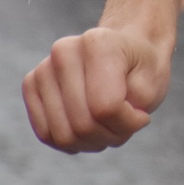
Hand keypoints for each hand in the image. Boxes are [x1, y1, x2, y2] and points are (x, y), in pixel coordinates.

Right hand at [23, 25, 168, 152]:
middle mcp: (64, 51)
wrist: (127, 51)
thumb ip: (127, 114)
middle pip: (82, 124)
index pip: (105, 107)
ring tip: (108, 125)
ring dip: (91, 141)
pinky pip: (46, 134)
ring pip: (62, 135)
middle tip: (125, 123)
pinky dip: (71, 141)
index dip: (128, 122)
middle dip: (109, 135)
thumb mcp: (152, 89)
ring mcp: (43, 68)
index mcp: (98, 43)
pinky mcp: (31, 86)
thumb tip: (84, 130)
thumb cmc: (142, 70)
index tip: (142, 114)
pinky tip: (89, 127)